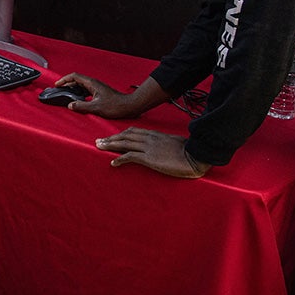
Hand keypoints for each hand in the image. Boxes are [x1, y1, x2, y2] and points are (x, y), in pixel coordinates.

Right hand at [54, 73, 145, 118]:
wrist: (129, 106)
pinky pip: (86, 91)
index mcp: (92, 83)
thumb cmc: (115, 106)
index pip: (74, 76)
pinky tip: (78, 100)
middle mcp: (94, 83)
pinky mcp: (99, 92)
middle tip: (59, 90)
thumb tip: (70, 105)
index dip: (64, 79)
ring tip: (66, 95)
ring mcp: (97, 88)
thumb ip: (81, 106)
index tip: (57, 84)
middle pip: (76, 80)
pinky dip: (79, 94)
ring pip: (81, 86)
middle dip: (66, 84)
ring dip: (73, 89)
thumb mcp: (96, 107)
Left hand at [94, 127, 210, 178]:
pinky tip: (113, 163)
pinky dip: (119, 159)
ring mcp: (148, 147)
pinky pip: (130, 156)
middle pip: (124, 136)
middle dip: (110, 138)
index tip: (112, 136)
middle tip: (99, 141)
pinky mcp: (149, 158)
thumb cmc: (189, 151)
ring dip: (110, 146)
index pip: (133, 131)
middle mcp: (148, 138)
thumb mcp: (175, 141)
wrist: (195, 156)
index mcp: (154, 134)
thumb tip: (163, 144)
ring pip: (123, 144)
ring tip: (99, 148)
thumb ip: (165, 141)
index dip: (120, 134)